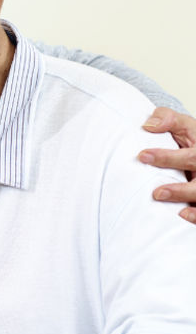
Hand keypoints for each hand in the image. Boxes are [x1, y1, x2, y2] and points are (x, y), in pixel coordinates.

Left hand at [140, 107, 195, 222]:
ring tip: (165, 204)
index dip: (167, 157)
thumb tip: (148, 125)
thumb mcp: (183, 124)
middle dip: (180, 190)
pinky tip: (182, 215)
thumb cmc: (192, 139)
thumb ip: (166, 118)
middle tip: (157, 193)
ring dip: (187, 200)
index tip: (142, 156)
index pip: (191, 156)